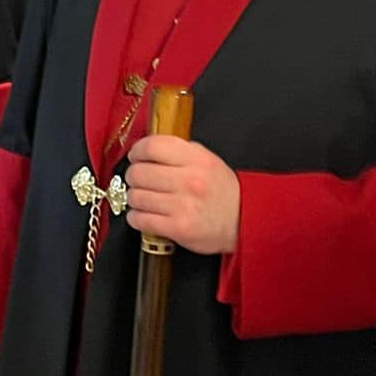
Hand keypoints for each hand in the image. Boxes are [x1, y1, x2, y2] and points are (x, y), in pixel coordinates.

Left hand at [123, 135, 239, 253]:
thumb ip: (180, 152)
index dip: (137, 150)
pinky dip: (135, 217)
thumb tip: (148, 149)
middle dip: (133, 176)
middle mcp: (189, 181)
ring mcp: (183, 206)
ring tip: (142, 198)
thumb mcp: (208, 160)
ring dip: (134, 198)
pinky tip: (142, 215)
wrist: (243, 221)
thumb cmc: (222, 191)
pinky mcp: (177, 228)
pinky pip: (140, 220)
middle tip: (137, 179)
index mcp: (196, 159)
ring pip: (136, 197)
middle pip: (139, 172)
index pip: (152, 146)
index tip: (136, 156)